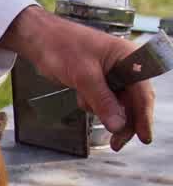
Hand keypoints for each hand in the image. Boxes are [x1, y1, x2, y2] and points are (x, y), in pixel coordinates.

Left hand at [0, 4, 154, 150]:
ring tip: (84, 102)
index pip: (143, 92)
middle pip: (133, 101)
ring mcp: (112, 74)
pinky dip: (92, 105)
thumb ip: (102, 101)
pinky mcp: (98, 81)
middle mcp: (126, 66)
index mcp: (130, 57)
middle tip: (116, 145)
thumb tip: (118, 126)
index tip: (144, 138)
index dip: (144, 116)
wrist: (40, 40)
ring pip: (117, 104)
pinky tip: (79, 96)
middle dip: (125, 123)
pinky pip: (102, 101)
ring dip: (105, 114)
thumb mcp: (84, 76)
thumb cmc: (63, 48)